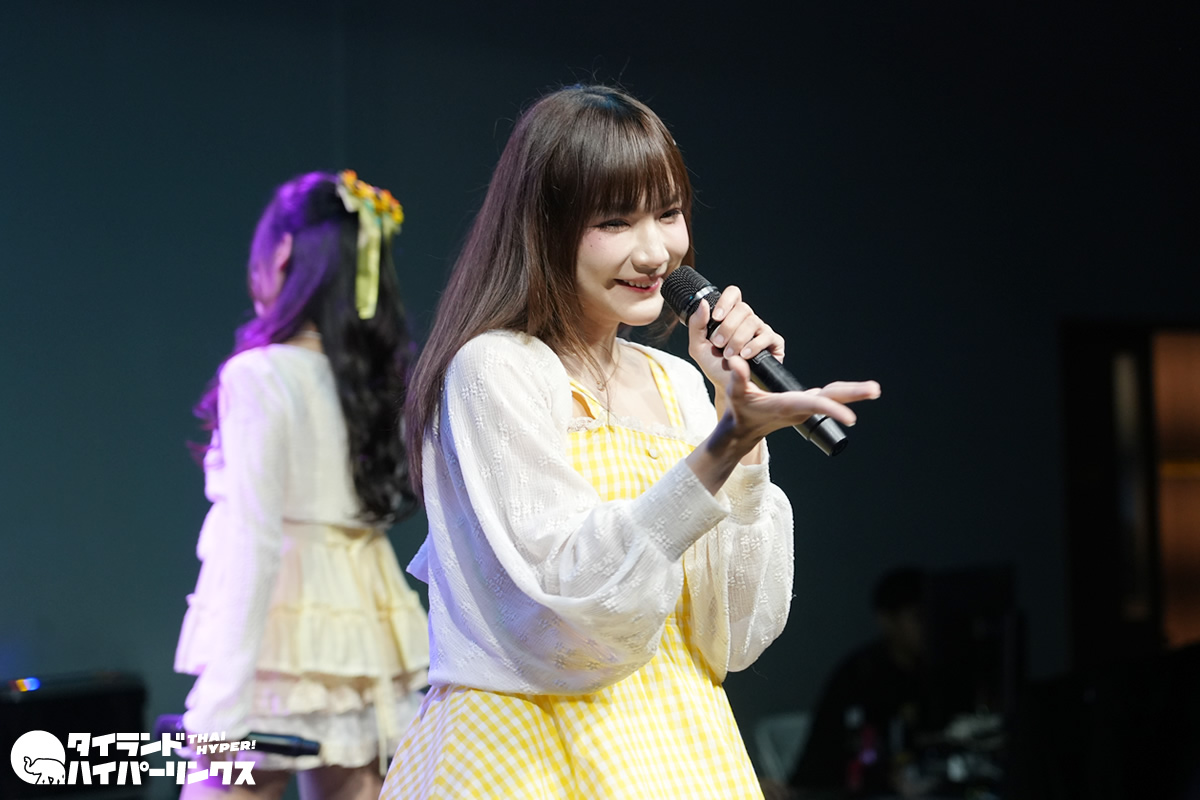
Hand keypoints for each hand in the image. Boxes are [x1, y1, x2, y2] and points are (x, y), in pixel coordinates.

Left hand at [686, 286, 783, 398]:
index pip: (734, 294)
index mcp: (731, 316)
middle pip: (743, 308)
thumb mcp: (698, 347)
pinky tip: (745, 356)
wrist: (728, 388)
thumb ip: (696, 325)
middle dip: (728, 328)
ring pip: (753, 322)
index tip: (716, 317)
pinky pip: (767, 336)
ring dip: (738, 340)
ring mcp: (762, 330)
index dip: (726, 301)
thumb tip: (703, 303)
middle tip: (719, 344)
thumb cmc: (715, 367)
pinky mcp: (774, 343)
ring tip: (730, 355)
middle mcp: (748, 320)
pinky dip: (754, 346)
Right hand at [716, 355, 879, 453]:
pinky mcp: (805, 404)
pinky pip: (829, 397)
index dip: (832, 409)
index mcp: (787, 405)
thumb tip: (736, 361)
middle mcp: (800, 408)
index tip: (852, 418)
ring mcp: (805, 407)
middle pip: (832, 399)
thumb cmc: (739, 411)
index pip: (814, 405)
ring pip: (833, 398)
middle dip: (853, 395)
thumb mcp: (734, 393)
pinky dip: (844, 393)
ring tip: (874, 389)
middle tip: (874, 389)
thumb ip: (736, 377)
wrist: (742, 430)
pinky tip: (857, 390)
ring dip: (853, 393)